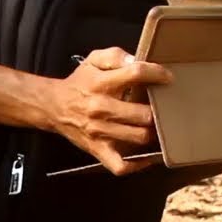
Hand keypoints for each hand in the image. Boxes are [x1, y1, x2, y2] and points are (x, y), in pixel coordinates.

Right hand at [49, 47, 173, 175]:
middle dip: (159, 110)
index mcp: (102, 83)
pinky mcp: (98, 150)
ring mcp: (101, 133)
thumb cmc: (79, 83)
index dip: (157, 74)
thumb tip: (136, 61)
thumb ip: (115, 56)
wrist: (54, 106)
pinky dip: (136, 164)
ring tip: (160, 127)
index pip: (136, 74)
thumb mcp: (93, 60)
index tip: (167, 78)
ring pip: (138, 137)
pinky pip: (120, 165)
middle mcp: (101, 109)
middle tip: (166, 107)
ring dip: (153, 133)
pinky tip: (147, 157)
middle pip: (143, 113)